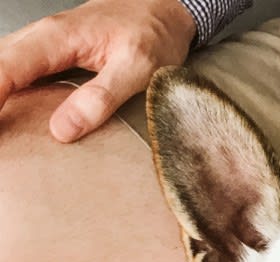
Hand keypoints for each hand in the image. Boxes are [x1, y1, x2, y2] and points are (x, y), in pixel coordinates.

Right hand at [0, 0, 196, 141]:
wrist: (165, 12)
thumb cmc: (153, 35)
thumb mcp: (136, 69)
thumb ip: (100, 98)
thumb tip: (61, 130)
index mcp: (57, 39)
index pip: (5, 69)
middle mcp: (43, 37)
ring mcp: (46, 44)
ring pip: (5, 68)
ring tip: (3, 132)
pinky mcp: (54, 55)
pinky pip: (20, 72)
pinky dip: (11, 90)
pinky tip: (12, 114)